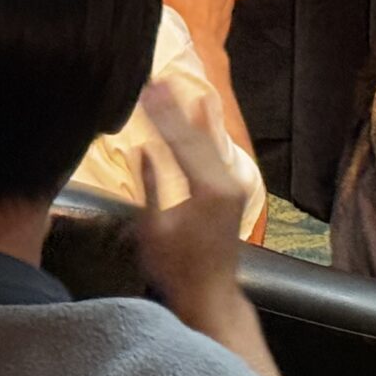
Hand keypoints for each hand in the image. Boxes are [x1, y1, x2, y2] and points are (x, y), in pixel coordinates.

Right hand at [134, 83, 250, 330]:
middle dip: (172, 108)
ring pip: (207, 141)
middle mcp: (226, 181)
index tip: (144, 91)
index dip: (160, 115)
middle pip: (194, 136)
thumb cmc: (176, 269)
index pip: (179, 142)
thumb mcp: (153, 229)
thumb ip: (151, 184)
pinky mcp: (231, 190)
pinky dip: (207, 129)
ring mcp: (232, 185)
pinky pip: (216, 152)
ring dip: (187, 113)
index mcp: (207, 189)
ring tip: (170, 85)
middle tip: (153, 80)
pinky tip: (202, 107)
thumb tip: (143, 149)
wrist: (210, 295)